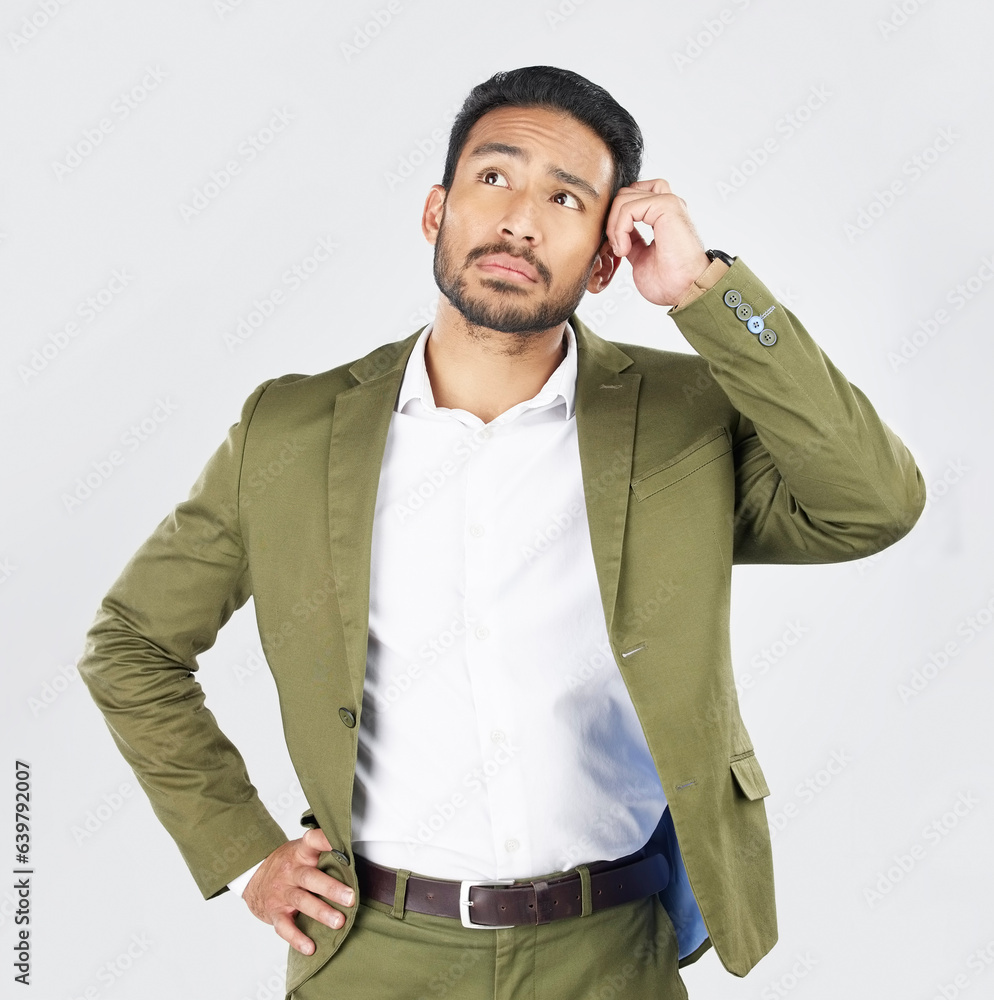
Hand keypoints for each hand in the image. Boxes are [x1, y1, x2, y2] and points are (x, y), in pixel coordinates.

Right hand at [243, 828, 354, 955]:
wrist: (254, 878)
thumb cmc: (288, 865)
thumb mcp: (302, 852)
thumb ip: (323, 854)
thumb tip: (357, 858)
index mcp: (300, 853)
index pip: (312, 841)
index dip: (325, 840)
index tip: (342, 842)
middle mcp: (291, 871)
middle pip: (310, 878)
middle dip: (331, 888)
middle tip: (350, 898)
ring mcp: (281, 892)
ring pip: (301, 901)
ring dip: (321, 912)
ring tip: (339, 922)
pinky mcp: (275, 912)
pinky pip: (285, 927)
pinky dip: (297, 938)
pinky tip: (311, 947)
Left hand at [604, 178, 709, 307]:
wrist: (687, 291)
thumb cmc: (671, 281)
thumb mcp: (641, 257)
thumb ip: (632, 241)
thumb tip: (617, 235)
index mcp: (663, 215)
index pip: (632, 197)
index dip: (616, 218)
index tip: (617, 246)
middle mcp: (667, 205)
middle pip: (626, 193)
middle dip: (612, 220)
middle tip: (616, 247)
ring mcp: (668, 203)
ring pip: (624, 197)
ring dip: (614, 227)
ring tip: (621, 250)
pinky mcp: (666, 206)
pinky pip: (628, 207)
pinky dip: (619, 229)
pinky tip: (625, 249)